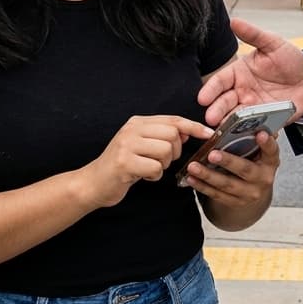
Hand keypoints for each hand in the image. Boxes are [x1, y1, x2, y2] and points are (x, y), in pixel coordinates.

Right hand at [82, 115, 212, 207]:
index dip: (193, 126)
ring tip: (149, 168)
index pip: (173, 119)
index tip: (209, 133)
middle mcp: (131, 129)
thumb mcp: (141, 145)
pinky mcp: (124, 162)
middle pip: (172, 135)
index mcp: (137, 122)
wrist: (93, 183)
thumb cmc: (122, 166)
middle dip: (174, 152)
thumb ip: (161, 136)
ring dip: (163, 165)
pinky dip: (154, 176)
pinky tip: (142, 176)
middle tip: (162, 161)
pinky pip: (155, 168)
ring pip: (166, 150)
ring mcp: (127, 144)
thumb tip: (189, 130)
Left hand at [183, 130, 279, 208]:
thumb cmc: (254, 164)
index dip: (267, 143)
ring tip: (193, 166)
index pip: (272, 151)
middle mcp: (262, 178)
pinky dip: (202, 186)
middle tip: (213, 154)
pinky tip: (192, 178)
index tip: (260, 134)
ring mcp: (249, 193)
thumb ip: (252, 139)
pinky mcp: (235, 202)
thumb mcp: (259, 152)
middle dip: (228, 161)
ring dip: (208, 175)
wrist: (253, 192)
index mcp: (270, 162)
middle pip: (245, 170)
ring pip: (227, 184)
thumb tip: (244, 120)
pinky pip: (217, 195)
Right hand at [198, 18, 302, 126]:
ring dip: (228, 123)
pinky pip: (254, 127)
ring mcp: (253, 108)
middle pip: (224, 102)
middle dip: (216, 110)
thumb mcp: (272, 44)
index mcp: (239, 73)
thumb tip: (234, 21)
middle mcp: (242, 92)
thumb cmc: (289, 59)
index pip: (220, 81)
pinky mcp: (265, 120)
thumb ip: (253, 35)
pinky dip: (248, 132)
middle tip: (210, 117)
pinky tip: (245, 134)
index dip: (210, 90)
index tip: (202, 98)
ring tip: (223, 128)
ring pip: (236, 117)